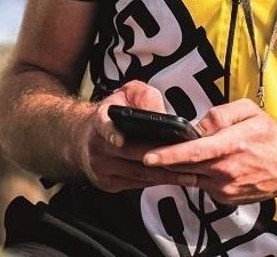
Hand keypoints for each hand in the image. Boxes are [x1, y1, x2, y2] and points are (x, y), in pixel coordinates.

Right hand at [75, 80, 199, 192]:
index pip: (103, 126)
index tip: (119, 140)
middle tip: (184, 157)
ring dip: (165, 175)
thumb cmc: (114, 112)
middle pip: (131, 154)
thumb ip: (145, 97)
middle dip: (160, 156)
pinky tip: (176, 179)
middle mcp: (98, 146)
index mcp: (100, 120)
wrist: (86, 136)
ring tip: (190, 173)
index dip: (111, 133)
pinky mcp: (108, 183)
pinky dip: (158, 182)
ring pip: (137, 173)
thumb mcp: (128, 93)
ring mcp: (102, 167)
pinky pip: (137, 184)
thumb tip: (163, 115)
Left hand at [143, 98, 276, 204]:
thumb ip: (221, 113)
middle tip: (141, 153)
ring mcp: (225, 187)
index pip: (193, 151)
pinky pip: (202, 185)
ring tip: (166, 157)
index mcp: (232, 144)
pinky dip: (196, 175)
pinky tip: (198, 166)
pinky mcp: (224, 198)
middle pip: (185, 166)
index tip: (148, 155)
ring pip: (191, 176)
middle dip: (162, 161)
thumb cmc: (270, 137)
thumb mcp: (250, 112)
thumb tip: (198, 124)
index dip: (168, 154)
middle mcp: (226, 169)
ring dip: (178, 168)